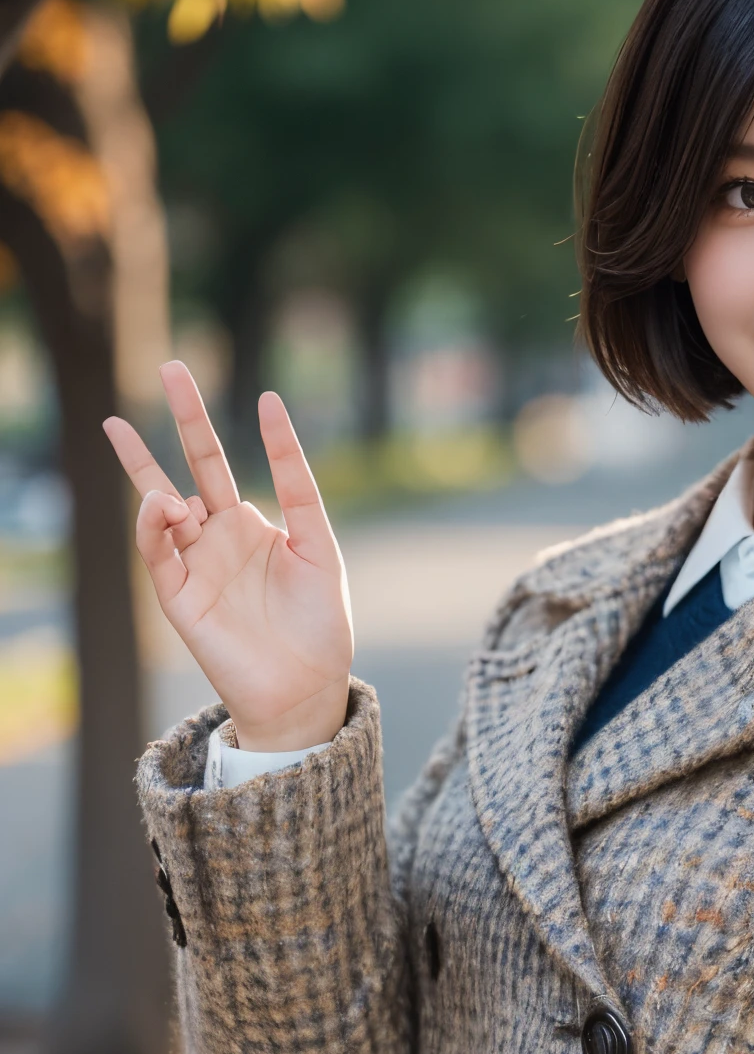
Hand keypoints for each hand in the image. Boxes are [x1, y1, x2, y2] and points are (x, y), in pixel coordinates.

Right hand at [106, 362, 352, 750]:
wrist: (306, 688)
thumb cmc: (318, 623)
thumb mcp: (319, 546)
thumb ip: (297, 488)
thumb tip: (272, 414)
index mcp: (250, 525)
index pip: (232, 465)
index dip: (251, 432)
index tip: (269, 398)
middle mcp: (217, 538)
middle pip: (194, 465)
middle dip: (183, 417)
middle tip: (171, 365)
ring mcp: (195, 564)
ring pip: (160, 504)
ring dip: (148, 471)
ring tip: (135, 440)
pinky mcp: (179, 596)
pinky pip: (158, 552)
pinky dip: (154, 525)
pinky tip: (166, 503)